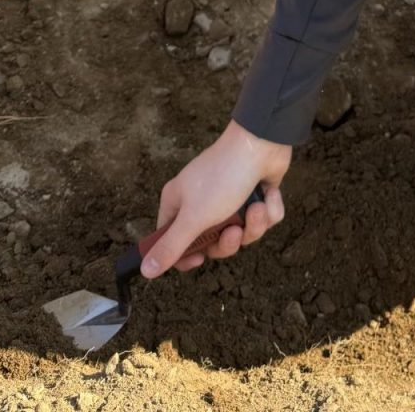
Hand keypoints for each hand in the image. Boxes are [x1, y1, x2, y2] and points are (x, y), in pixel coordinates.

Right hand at [140, 120, 291, 277]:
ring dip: (253, 225)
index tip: (200, 258)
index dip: (185, 255)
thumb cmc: (222, 177)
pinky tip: (268, 194)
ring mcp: (229, 198)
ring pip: (241, 233)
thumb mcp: (194, 217)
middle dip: (229, 240)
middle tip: (234, 230)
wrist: (261, 144)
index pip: (172, 241)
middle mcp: (201, 201)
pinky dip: (268, 211)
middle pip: (212, 242)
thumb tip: (146, 270)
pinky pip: (261, 220)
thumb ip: (171, 246)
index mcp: (179, 203)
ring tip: (257, 208)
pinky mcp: (253, 195)